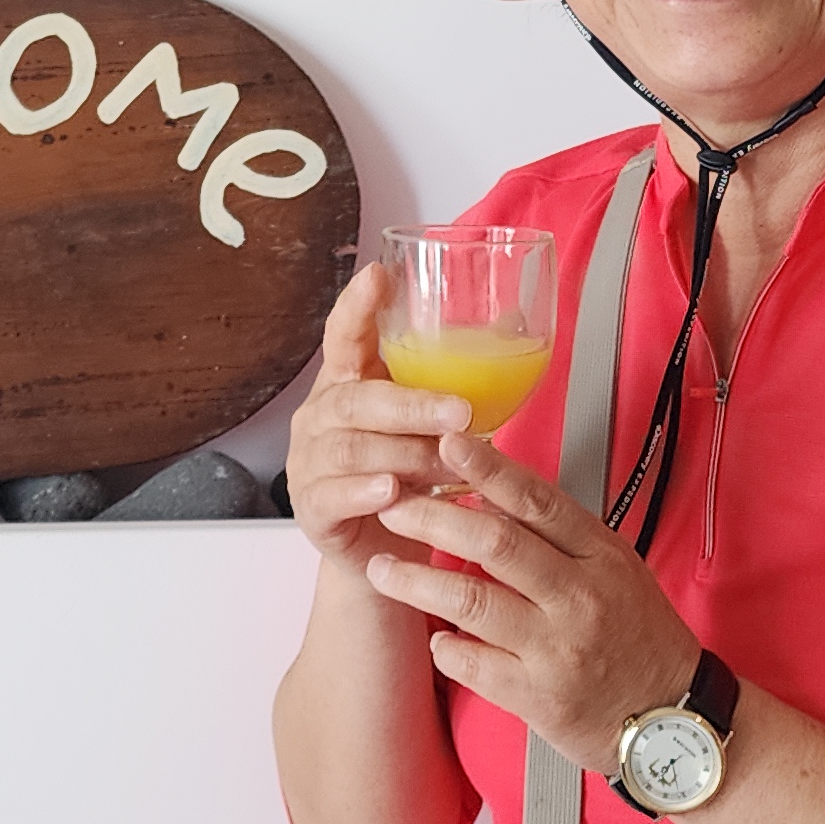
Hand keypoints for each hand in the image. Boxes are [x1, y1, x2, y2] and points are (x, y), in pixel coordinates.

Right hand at [281, 263, 469, 568]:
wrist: (381, 549)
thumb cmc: (409, 473)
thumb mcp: (430, 422)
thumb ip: (458, 378)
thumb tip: (514, 321)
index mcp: (348, 381)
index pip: (344, 334)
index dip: (358, 305)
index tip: (379, 275)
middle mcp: (322, 416)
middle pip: (357, 399)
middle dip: (411, 404)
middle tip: (460, 412)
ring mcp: (310, 462)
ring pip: (352, 448)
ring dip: (404, 454)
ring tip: (445, 464)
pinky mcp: (311, 508)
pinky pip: (334, 494)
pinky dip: (364, 492)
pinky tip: (391, 491)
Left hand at [363, 427, 704, 767]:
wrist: (673, 718)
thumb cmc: (639, 638)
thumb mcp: (616, 570)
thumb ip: (560, 536)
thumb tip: (491, 496)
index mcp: (602, 557)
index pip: (538, 501)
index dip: (488, 470)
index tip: (447, 444)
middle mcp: (580, 597)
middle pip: (495, 542)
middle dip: (431, 518)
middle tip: (392, 506)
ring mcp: (558, 649)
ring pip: (472, 601)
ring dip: (417, 581)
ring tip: (382, 569)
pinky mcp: (540, 698)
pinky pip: (474, 664)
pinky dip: (444, 646)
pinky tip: (432, 637)